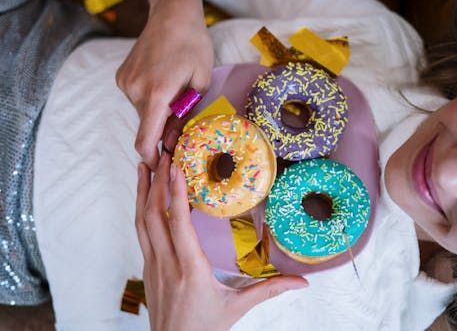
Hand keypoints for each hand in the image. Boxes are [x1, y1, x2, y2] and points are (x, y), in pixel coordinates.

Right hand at [117, 0, 213, 168]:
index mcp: (156, 95)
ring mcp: (125, 82)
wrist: (172, 15)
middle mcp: (135, 90)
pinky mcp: (122, 77)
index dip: (152, 159)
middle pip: (146, 127)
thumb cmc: (193, 46)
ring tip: (174, 91)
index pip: (145, 140)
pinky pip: (136, 99)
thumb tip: (172, 142)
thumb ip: (184, 116)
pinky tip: (162, 82)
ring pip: (142, 113)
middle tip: (181, 121)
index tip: (162, 166)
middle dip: (162, 131)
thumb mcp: (199, 84)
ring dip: (157, 113)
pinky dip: (150, 100)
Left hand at [136, 153, 308, 330]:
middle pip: (154, 215)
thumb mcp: (238, 307)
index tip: (175, 167)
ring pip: (142, 221)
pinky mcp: (148, 267)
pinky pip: (142, 232)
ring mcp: (153, 264)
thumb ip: (270, 290)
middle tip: (160, 155)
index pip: (179, 223)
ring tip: (145, 166)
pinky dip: (142, 208)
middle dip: (156, 182)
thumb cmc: (205, 328)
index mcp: (191, 268)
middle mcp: (167, 262)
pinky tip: (145, 196)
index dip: (175, 192)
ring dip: (142, 191)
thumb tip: (302, 282)